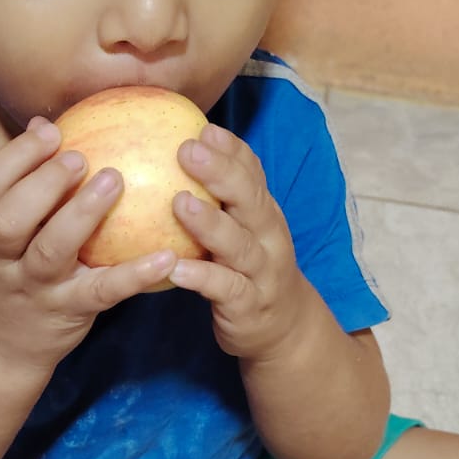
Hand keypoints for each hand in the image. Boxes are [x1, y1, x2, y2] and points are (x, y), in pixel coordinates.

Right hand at [0, 118, 175, 373]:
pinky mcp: (69, 312)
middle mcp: (2, 258)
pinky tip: (166, 256)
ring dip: (82, 214)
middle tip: (79, 156)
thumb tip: (44, 122)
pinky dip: (134, 274)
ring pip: (51, 252)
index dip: (15, 156)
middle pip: (10, 219)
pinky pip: (103, 291)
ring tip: (114, 181)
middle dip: (42, 183)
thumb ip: (19, 184)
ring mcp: (34, 288)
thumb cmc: (10, 272)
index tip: (50, 130)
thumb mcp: (0, 232)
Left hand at [170, 124, 308, 360]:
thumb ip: (220, 199)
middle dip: (221, 173)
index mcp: (263, 214)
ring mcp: (262, 273)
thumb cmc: (248, 270)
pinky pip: (225, 289)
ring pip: (239, 245)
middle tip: (187, 150)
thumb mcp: (243, 230)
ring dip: (210, 223)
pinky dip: (202, 278)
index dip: (231, 150)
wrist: (284, 330)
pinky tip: (175, 269)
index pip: (252, 174)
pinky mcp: (249, 307)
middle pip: (249, 200)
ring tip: (179, 203)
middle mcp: (268, 238)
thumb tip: (181, 150)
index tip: (203, 128)